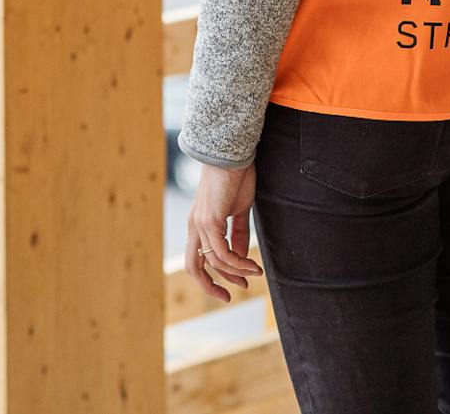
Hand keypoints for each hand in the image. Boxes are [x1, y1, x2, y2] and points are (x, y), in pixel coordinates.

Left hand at [182, 162, 262, 302]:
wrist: (233, 154)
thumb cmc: (236, 177)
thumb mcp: (238, 210)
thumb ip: (238, 234)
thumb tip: (241, 257)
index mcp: (199, 224)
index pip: (198, 259)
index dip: (212, 276)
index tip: (233, 286)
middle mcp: (195, 226)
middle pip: (193, 267)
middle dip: (210, 286)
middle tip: (230, 296)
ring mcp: (200, 224)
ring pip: (214, 261)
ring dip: (236, 271)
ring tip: (255, 273)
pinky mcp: (210, 220)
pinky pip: (222, 251)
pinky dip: (237, 262)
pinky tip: (251, 264)